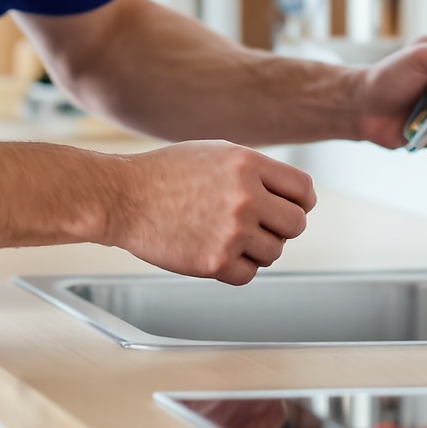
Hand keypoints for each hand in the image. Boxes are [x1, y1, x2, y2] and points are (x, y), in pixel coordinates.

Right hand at [104, 141, 315, 284]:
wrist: (122, 197)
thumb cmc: (165, 174)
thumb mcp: (216, 153)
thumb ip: (256, 170)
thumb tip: (291, 195)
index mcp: (247, 164)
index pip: (304, 190)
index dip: (300, 202)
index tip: (289, 209)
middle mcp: (245, 197)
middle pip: (296, 224)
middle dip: (281, 228)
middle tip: (259, 227)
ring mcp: (231, 231)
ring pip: (274, 252)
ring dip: (257, 249)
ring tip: (227, 236)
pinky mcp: (215, 261)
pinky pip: (248, 274)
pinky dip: (236, 268)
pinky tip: (215, 251)